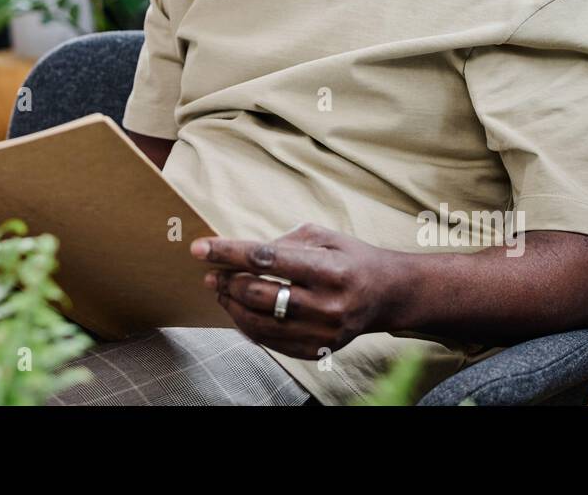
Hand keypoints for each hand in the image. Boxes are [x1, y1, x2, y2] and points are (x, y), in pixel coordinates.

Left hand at [191, 223, 410, 359]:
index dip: (229, 253)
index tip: (200, 248)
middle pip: (260, 295)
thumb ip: (282, 242)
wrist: (386, 295)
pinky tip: (239, 308)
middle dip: (227, 281)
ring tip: (220, 289)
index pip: (268, 260)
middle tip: (210, 271)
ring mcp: (322, 333)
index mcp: (330, 269)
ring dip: (231, 305)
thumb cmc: (350, 258)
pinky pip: (270, 341)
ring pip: (259, 323)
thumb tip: (240, 254)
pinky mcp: (316, 350)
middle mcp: (328, 305)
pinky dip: (247, 324)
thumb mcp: (322, 236)